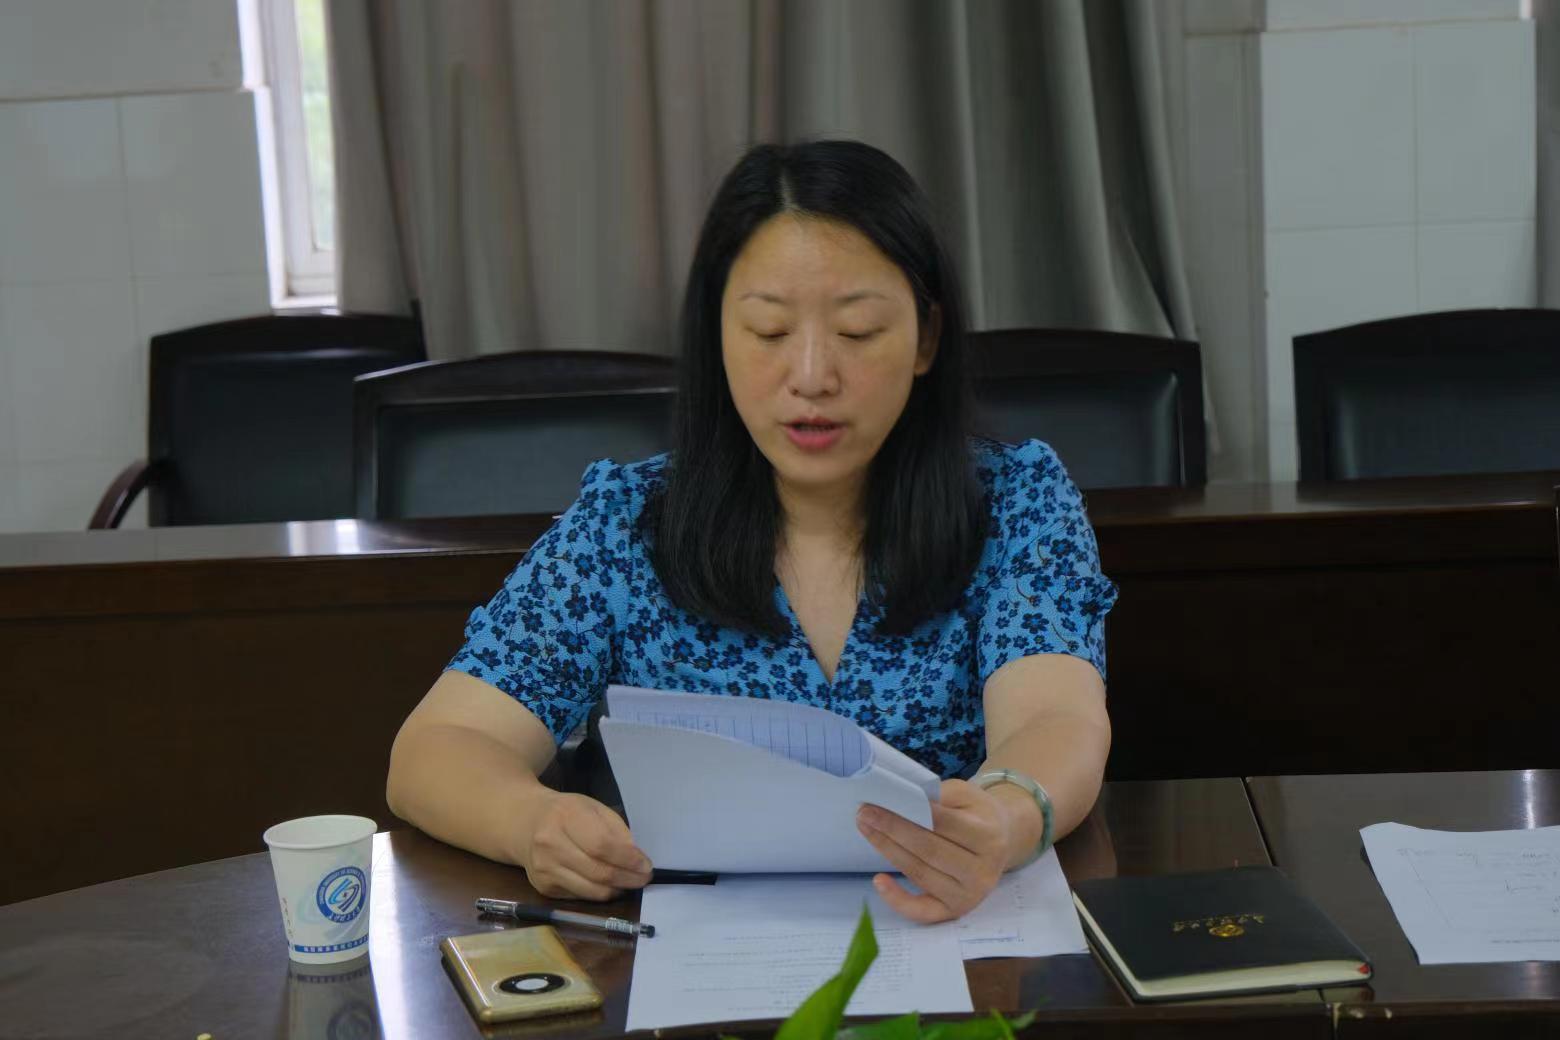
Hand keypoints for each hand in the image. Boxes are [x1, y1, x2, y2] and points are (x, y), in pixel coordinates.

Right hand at [521, 791, 652, 899]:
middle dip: (628, 879)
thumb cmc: (566, 812)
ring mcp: (544, 869)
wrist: (524, 822)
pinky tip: (607, 883)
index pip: (602, 845)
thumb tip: (636, 859)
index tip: (646, 866)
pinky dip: (599, 893)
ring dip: (617, 890)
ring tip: (629, 882)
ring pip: (591, 891)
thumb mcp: (593, 808)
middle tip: (644, 879)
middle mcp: (550, 844)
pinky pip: (580, 896)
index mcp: (566, 816)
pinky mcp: (543, 887)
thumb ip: (616, 830)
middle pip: (598, 872)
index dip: (628, 859)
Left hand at [855, 779, 1010, 922]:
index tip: (875, 803)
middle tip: (864, 815)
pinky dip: (898, 900)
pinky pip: (923, 911)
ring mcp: (970, 895)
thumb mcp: (965, 794)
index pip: (940, 824)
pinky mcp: (957, 910)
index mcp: (987, 835)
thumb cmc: (977, 814)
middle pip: (928, 850)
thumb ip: (936, 796)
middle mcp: (982, 870)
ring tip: (867, 832)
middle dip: (892, 831)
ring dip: (888, 852)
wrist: (1002, 841)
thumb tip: (899, 800)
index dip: (905, 814)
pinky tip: (878, 881)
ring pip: (921, 874)